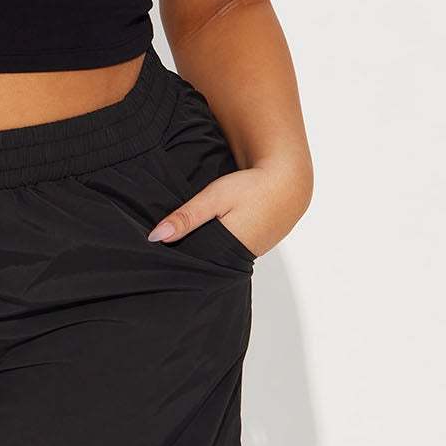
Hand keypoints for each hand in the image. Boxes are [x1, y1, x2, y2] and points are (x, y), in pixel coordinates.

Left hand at [146, 155, 310, 259]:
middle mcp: (240, 258)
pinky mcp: (257, 247)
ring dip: (205, 253)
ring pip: (219, 259)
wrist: (289, 182)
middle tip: (167, 255)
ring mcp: (251, 254)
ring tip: (185, 248)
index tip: (158, 258)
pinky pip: (232, 253)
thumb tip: (156, 236)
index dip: (176, 259)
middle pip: (205, 264)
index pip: (193, 263)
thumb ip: (186, 217)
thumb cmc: (252, 187)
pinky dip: (220, 247)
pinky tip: (211, 239)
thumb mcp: (214, 197)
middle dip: (188, 258)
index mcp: (227, 249)